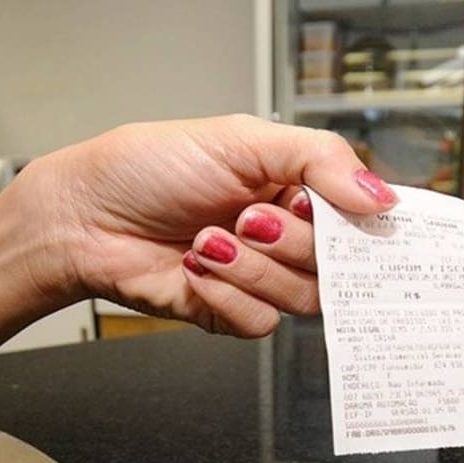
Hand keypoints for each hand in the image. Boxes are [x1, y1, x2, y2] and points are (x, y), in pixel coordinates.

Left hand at [0, 114, 395, 358]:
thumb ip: (320, 159)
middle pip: (337, 265)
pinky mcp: (231, 312)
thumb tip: (381, 197)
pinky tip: (194, 269)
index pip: (360, 216)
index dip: (362, 225)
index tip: (354, 222)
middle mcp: (286, 236)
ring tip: (207, 239)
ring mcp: (261, 277)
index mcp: (297, 188)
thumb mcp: (241, 139)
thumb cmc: (148, 166)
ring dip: (253, 269)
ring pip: (302, 299)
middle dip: (291, 243)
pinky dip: (228, 296)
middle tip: (249, 216)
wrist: (82, 216)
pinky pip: (260, 323)